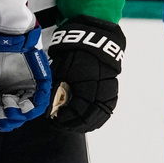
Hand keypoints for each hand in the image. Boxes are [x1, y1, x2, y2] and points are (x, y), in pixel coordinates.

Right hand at [0, 22, 50, 131]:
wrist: (6, 35)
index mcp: (4, 89)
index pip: (6, 112)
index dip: (2, 118)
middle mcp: (18, 89)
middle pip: (19, 113)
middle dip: (11, 118)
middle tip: (4, 115)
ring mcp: (30, 85)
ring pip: (30, 109)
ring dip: (21, 113)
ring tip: (10, 106)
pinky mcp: (42, 81)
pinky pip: (42, 99)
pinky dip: (34, 105)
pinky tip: (23, 105)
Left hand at [46, 16, 124, 132]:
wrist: (93, 37)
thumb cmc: (74, 51)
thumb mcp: (60, 68)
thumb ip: (56, 89)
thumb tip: (49, 108)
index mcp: (85, 83)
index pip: (76, 111)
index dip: (65, 119)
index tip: (56, 120)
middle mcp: (100, 88)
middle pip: (89, 116)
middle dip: (74, 123)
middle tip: (63, 124)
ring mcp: (109, 88)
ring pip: (101, 114)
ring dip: (88, 123)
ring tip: (76, 126)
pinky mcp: (114, 87)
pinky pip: (109, 107)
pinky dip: (100, 116)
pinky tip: (91, 121)